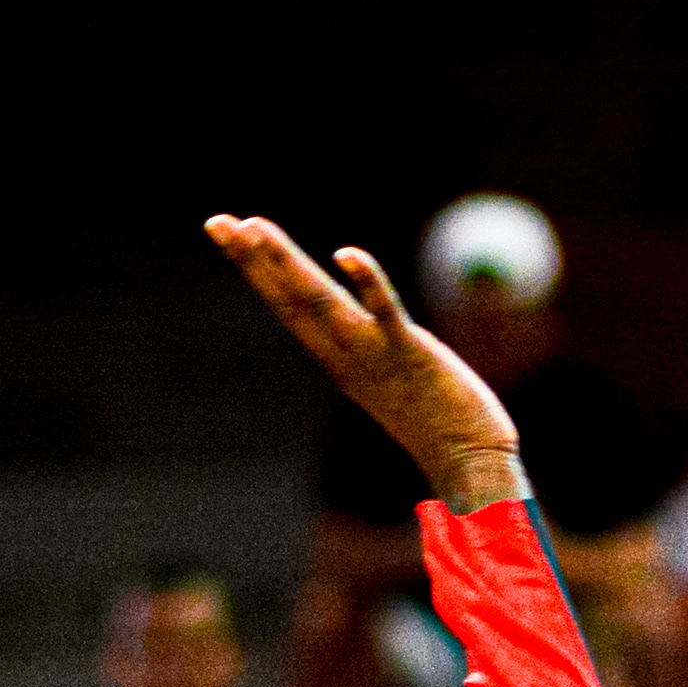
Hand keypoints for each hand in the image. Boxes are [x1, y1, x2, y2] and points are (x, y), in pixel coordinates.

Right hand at [206, 216, 527, 512]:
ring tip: (256, 227)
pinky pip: (385, 314)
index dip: (257, 269)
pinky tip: (347, 253)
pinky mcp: (413, 354)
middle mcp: (347, 356)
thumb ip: (368, 353)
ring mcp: (376, 355)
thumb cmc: (437, 424)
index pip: (289, 307)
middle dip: (253, 261)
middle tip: (218, 222)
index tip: (228, 232)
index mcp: (339, 359)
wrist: (469, 464)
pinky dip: (367, 283)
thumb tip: (354, 330)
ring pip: (322, 302)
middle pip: (291, 300)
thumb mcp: (387, 380)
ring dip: (287, 263)